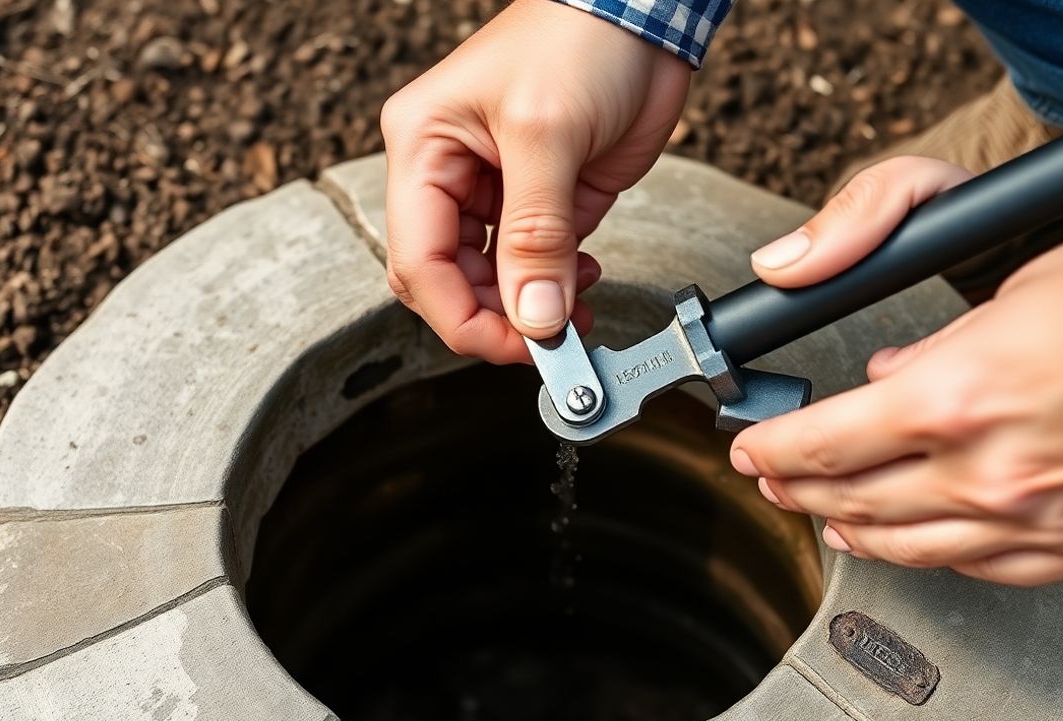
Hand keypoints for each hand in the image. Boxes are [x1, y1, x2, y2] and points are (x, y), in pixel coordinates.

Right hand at [380, 0, 690, 363]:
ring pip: (490, 279)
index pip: (418, 261)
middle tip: (549, 339)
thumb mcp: (549, 134)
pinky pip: (536, 264)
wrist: (643, 12)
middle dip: (495, 317)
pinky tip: (584, 281)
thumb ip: (537, 234)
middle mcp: (449, 173)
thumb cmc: (580, 39)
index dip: (461, 316)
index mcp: (423, 148)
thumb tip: (535, 316)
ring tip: (575, 313)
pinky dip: (558, 286)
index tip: (516, 346)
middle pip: (447, 279)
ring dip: (530, 307)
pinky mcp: (544, 199)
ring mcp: (497, 190)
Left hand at [730, 157, 1062, 585]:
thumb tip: (891, 375)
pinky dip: (935, 557)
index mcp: (952, 398)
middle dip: (797, 491)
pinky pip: (985, 569)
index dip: (772, 451)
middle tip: (773, 483)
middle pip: (855, 501)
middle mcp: (983, 472)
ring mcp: (1033, 519)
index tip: (748, 450)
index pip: (824, 443)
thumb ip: (932, 340)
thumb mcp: (1011, 285)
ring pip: (912, 548)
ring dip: (854, 533)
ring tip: (828, 523)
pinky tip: (917, 547)